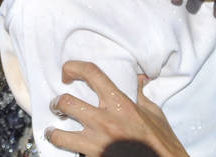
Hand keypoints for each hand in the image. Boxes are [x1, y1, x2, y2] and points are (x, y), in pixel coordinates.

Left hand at [48, 62, 187, 156]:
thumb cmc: (162, 143)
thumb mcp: (154, 114)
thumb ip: (141, 95)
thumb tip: (139, 79)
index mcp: (120, 104)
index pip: (91, 73)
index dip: (73, 67)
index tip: (67, 72)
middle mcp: (106, 122)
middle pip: (66, 102)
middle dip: (57, 103)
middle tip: (57, 106)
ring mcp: (98, 144)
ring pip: (60, 135)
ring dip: (54, 133)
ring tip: (53, 132)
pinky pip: (74, 154)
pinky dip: (69, 151)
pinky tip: (70, 149)